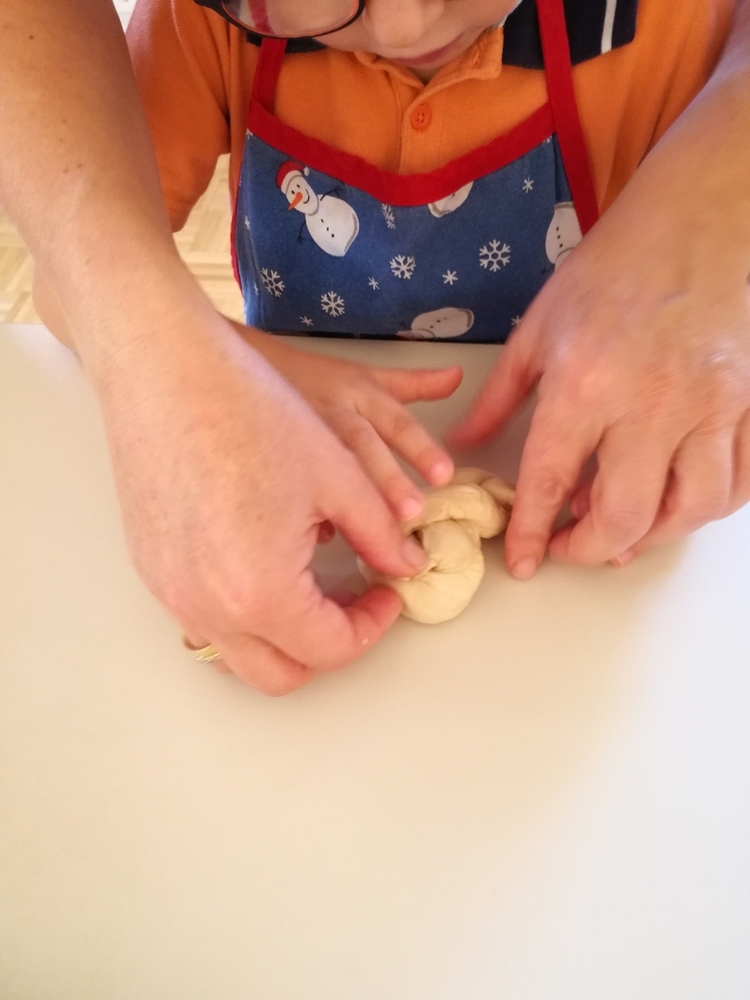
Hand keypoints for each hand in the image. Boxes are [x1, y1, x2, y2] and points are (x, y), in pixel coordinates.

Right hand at [93, 307, 430, 694]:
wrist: (165, 371)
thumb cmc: (251, 413)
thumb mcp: (338, 476)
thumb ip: (380, 535)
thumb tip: (403, 565)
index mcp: (261, 592)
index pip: (331, 649)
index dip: (373, 626)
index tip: (389, 593)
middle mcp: (207, 608)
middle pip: (281, 674)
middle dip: (329, 647)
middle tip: (356, 601)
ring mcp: (171, 593)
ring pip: (239, 654)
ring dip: (284, 636)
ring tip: (313, 582)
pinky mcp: (152, 570)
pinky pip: (204, 618)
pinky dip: (244, 611)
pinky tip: (265, 559)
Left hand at [450, 118, 749, 575]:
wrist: (700, 220)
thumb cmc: (613, 268)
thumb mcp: (540, 327)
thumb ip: (501, 396)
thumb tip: (463, 446)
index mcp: (585, 382)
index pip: (551, 481)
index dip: (533, 532)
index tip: (525, 561)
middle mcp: (650, 403)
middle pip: (624, 516)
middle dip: (589, 550)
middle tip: (570, 547)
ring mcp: (709, 407)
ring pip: (688, 511)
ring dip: (650, 538)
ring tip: (622, 532)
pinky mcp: (748, 404)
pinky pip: (738, 483)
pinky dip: (705, 510)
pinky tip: (676, 504)